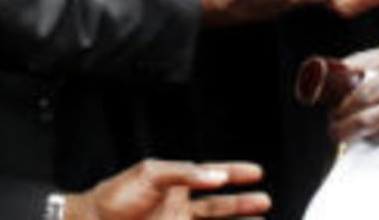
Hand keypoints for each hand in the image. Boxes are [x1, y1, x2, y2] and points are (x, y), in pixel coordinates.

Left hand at [71, 159, 268, 219]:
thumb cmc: (114, 196)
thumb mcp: (150, 173)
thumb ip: (185, 173)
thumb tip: (215, 175)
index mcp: (176, 183)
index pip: (212, 176)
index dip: (235, 173)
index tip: (256, 172)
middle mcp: (179, 206)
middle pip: (219, 206)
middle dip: (242, 204)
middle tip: (264, 202)